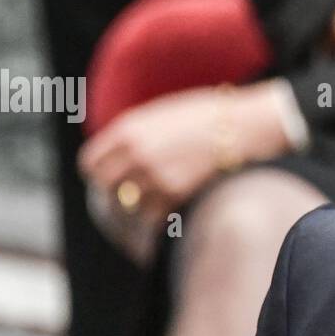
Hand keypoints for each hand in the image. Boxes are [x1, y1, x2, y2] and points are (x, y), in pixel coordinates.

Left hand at [78, 80, 293, 223]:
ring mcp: (155, 175)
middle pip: (105, 186)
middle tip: (123, 198)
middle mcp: (136, 153)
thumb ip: (134, 134)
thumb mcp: (161, 115)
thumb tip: (116, 155)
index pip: (91, 162)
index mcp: (128, 129)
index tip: (106, 179)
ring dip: (134, 209)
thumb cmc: (207, 116)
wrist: (244, 126)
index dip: (96, 173)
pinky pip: (151, 216)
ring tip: (144, 210)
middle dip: (112, 193)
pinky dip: (154, 220)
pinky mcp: (176, 194)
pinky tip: (162, 218)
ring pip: (127, 205)